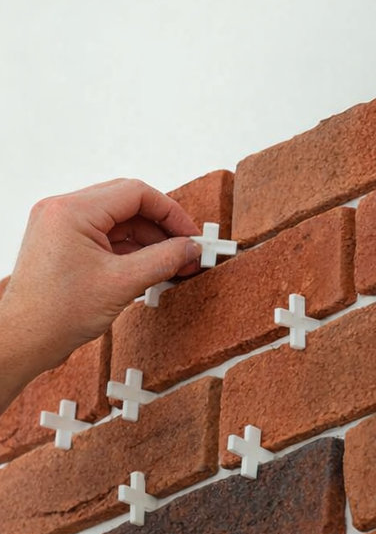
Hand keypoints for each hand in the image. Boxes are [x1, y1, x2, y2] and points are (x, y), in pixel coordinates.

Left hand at [0, 179, 202, 408]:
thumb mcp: (123, 283)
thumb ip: (163, 260)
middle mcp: (63, 212)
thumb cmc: (56, 313)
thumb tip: (189, 249)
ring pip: (120, 222)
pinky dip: (132, 251)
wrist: (26, 339)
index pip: (136, 194)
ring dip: (149, 241)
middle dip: (162, 227)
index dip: (171, 213)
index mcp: (72, 211)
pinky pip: (107, 237)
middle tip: (187, 250)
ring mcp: (62, 227)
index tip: (191, 236)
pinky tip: (152, 269)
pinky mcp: (65, 244)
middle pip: (129, 204)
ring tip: (173, 265)